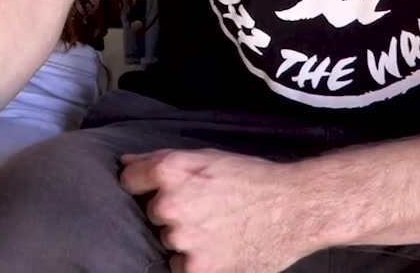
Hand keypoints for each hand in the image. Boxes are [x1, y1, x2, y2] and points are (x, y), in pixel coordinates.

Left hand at [119, 149, 320, 272]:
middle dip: (171, 213)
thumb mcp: (205, 157)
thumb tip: (125, 164)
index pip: (129, 180)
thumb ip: (159, 160)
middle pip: (151, 214)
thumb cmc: (252, 179)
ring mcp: (182, 239)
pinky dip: (194, 262)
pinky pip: (179, 267)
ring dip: (184, 238)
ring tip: (216, 229)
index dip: (144, 184)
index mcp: (169, 171)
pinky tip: (218, 248)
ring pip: (166, 241)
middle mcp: (170, 205)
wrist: (294, 208)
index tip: (158, 189)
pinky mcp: (196, 269)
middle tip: (204, 210)